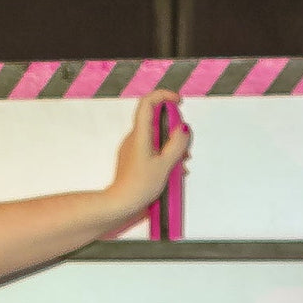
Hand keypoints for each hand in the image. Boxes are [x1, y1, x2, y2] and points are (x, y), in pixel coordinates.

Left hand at [107, 88, 190, 219]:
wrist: (119, 206)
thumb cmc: (137, 188)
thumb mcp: (165, 165)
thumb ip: (177, 144)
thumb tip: (183, 129)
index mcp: (140, 135)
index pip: (148, 102)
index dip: (164, 96)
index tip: (178, 102)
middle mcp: (134, 139)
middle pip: (157, 121)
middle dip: (174, 129)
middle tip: (183, 145)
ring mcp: (132, 150)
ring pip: (156, 138)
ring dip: (171, 146)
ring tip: (181, 163)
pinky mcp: (133, 161)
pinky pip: (151, 151)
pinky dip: (164, 156)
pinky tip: (172, 171)